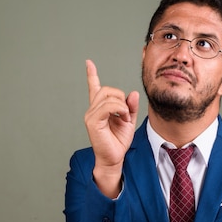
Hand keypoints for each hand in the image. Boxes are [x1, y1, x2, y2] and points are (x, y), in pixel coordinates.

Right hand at [84, 59, 138, 197]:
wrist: (114, 158)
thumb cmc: (119, 141)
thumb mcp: (129, 120)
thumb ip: (130, 106)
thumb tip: (132, 93)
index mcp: (100, 108)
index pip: (94, 88)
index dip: (91, 75)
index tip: (89, 63)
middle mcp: (93, 110)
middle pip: (107, 89)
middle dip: (120, 97)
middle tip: (126, 113)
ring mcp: (91, 115)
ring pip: (108, 96)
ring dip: (121, 105)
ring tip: (124, 117)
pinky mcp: (93, 121)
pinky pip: (107, 106)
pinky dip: (119, 109)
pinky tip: (122, 117)